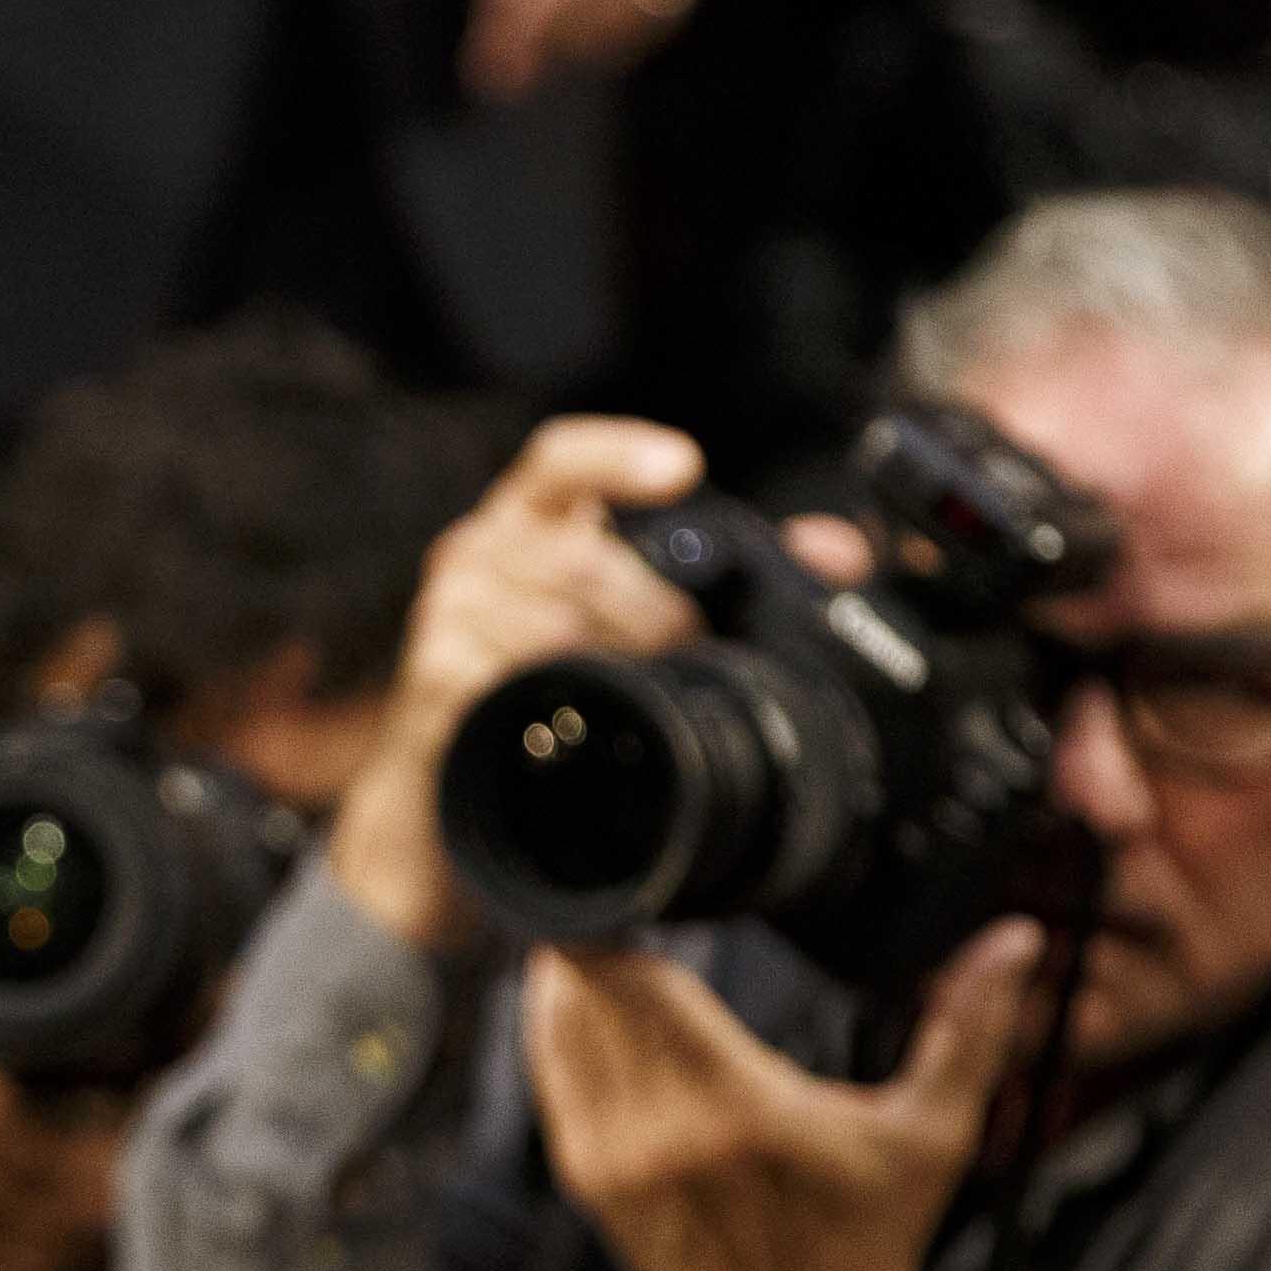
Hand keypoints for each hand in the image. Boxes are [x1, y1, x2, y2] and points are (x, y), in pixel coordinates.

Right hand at [325, 415, 709, 952]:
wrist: (446, 815)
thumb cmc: (550, 710)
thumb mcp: (638, 632)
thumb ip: (737, 584)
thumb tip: (838, 552)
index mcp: (529, 526)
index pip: (562, 459)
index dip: (618, 455)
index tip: (681, 468)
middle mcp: (478, 556)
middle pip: (577, 556)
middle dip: (651, 605)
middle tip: (687, 646)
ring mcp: (447, 620)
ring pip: (549, 616)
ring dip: (614, 656)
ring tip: (639, 694)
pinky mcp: (432, 687)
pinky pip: (505, 678)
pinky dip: (556, 699)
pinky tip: (577, 724)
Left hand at [527, 917, 1048, 1270]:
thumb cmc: (867, 1240)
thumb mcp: (932, 1134)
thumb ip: (970, 1029)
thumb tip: (1016, 938)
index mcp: (738, 1108)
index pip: (639, 983)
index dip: (619, 919)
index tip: (637, 872)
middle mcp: (659, 1131)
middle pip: (589, 994)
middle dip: (599, 934)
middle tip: (622, 878)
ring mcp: (612, 1159)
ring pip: (558, 1031)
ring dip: (570, 978)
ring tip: (598, 925)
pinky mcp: (588, 1179)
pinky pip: (551, 1077)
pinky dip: (558, 1030)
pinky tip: (576, 993)